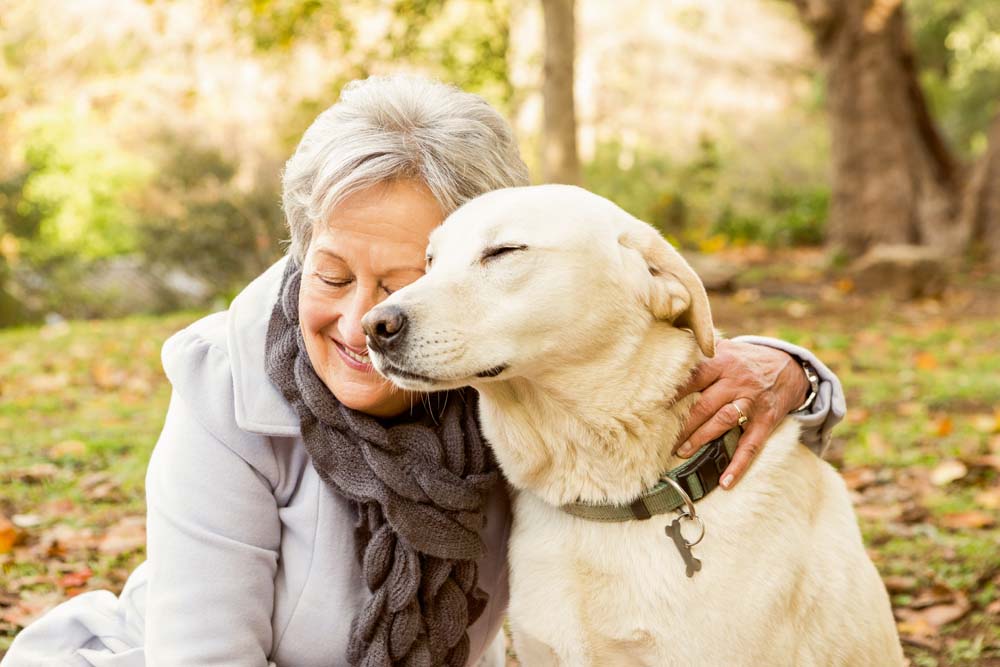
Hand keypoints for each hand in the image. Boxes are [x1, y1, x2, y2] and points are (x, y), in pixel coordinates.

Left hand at [672, 339, 809, 488]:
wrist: (790, 368)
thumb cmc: (746, 360)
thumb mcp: (726, 348)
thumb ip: (701, 353)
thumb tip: (665, 355)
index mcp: (723, 362)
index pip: (693, 377)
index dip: (673, 392)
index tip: (652, 405)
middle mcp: (736, 381)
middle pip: (704, 404)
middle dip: (682, 423)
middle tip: (660, 438)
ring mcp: (752, 402)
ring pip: (723, 421)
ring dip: (701, 438)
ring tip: (681, 452)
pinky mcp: (765, 421)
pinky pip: (751, 445)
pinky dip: (739, 464)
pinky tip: (726, 481)